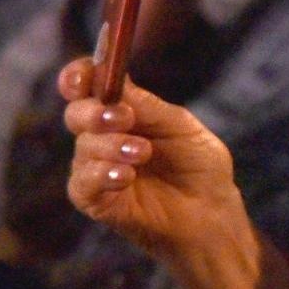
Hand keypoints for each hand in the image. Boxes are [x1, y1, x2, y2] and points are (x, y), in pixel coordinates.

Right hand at [60, 56, 242, 260]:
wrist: (211, 212)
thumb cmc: (199, 165)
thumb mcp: (181, 127)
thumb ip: (148, 106)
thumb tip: (117, 81)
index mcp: (123, 111)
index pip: (88, 86)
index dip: (79, 76)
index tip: (82, 77)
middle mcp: (103, 136)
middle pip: (77, 113)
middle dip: (96, 112)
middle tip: (124, 118)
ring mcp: (96, 167)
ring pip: (84, 147)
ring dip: (113, 146)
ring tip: (143, 153)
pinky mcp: (95, 199)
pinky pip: (83, 181)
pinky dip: (103, 174)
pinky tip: (127, 176)